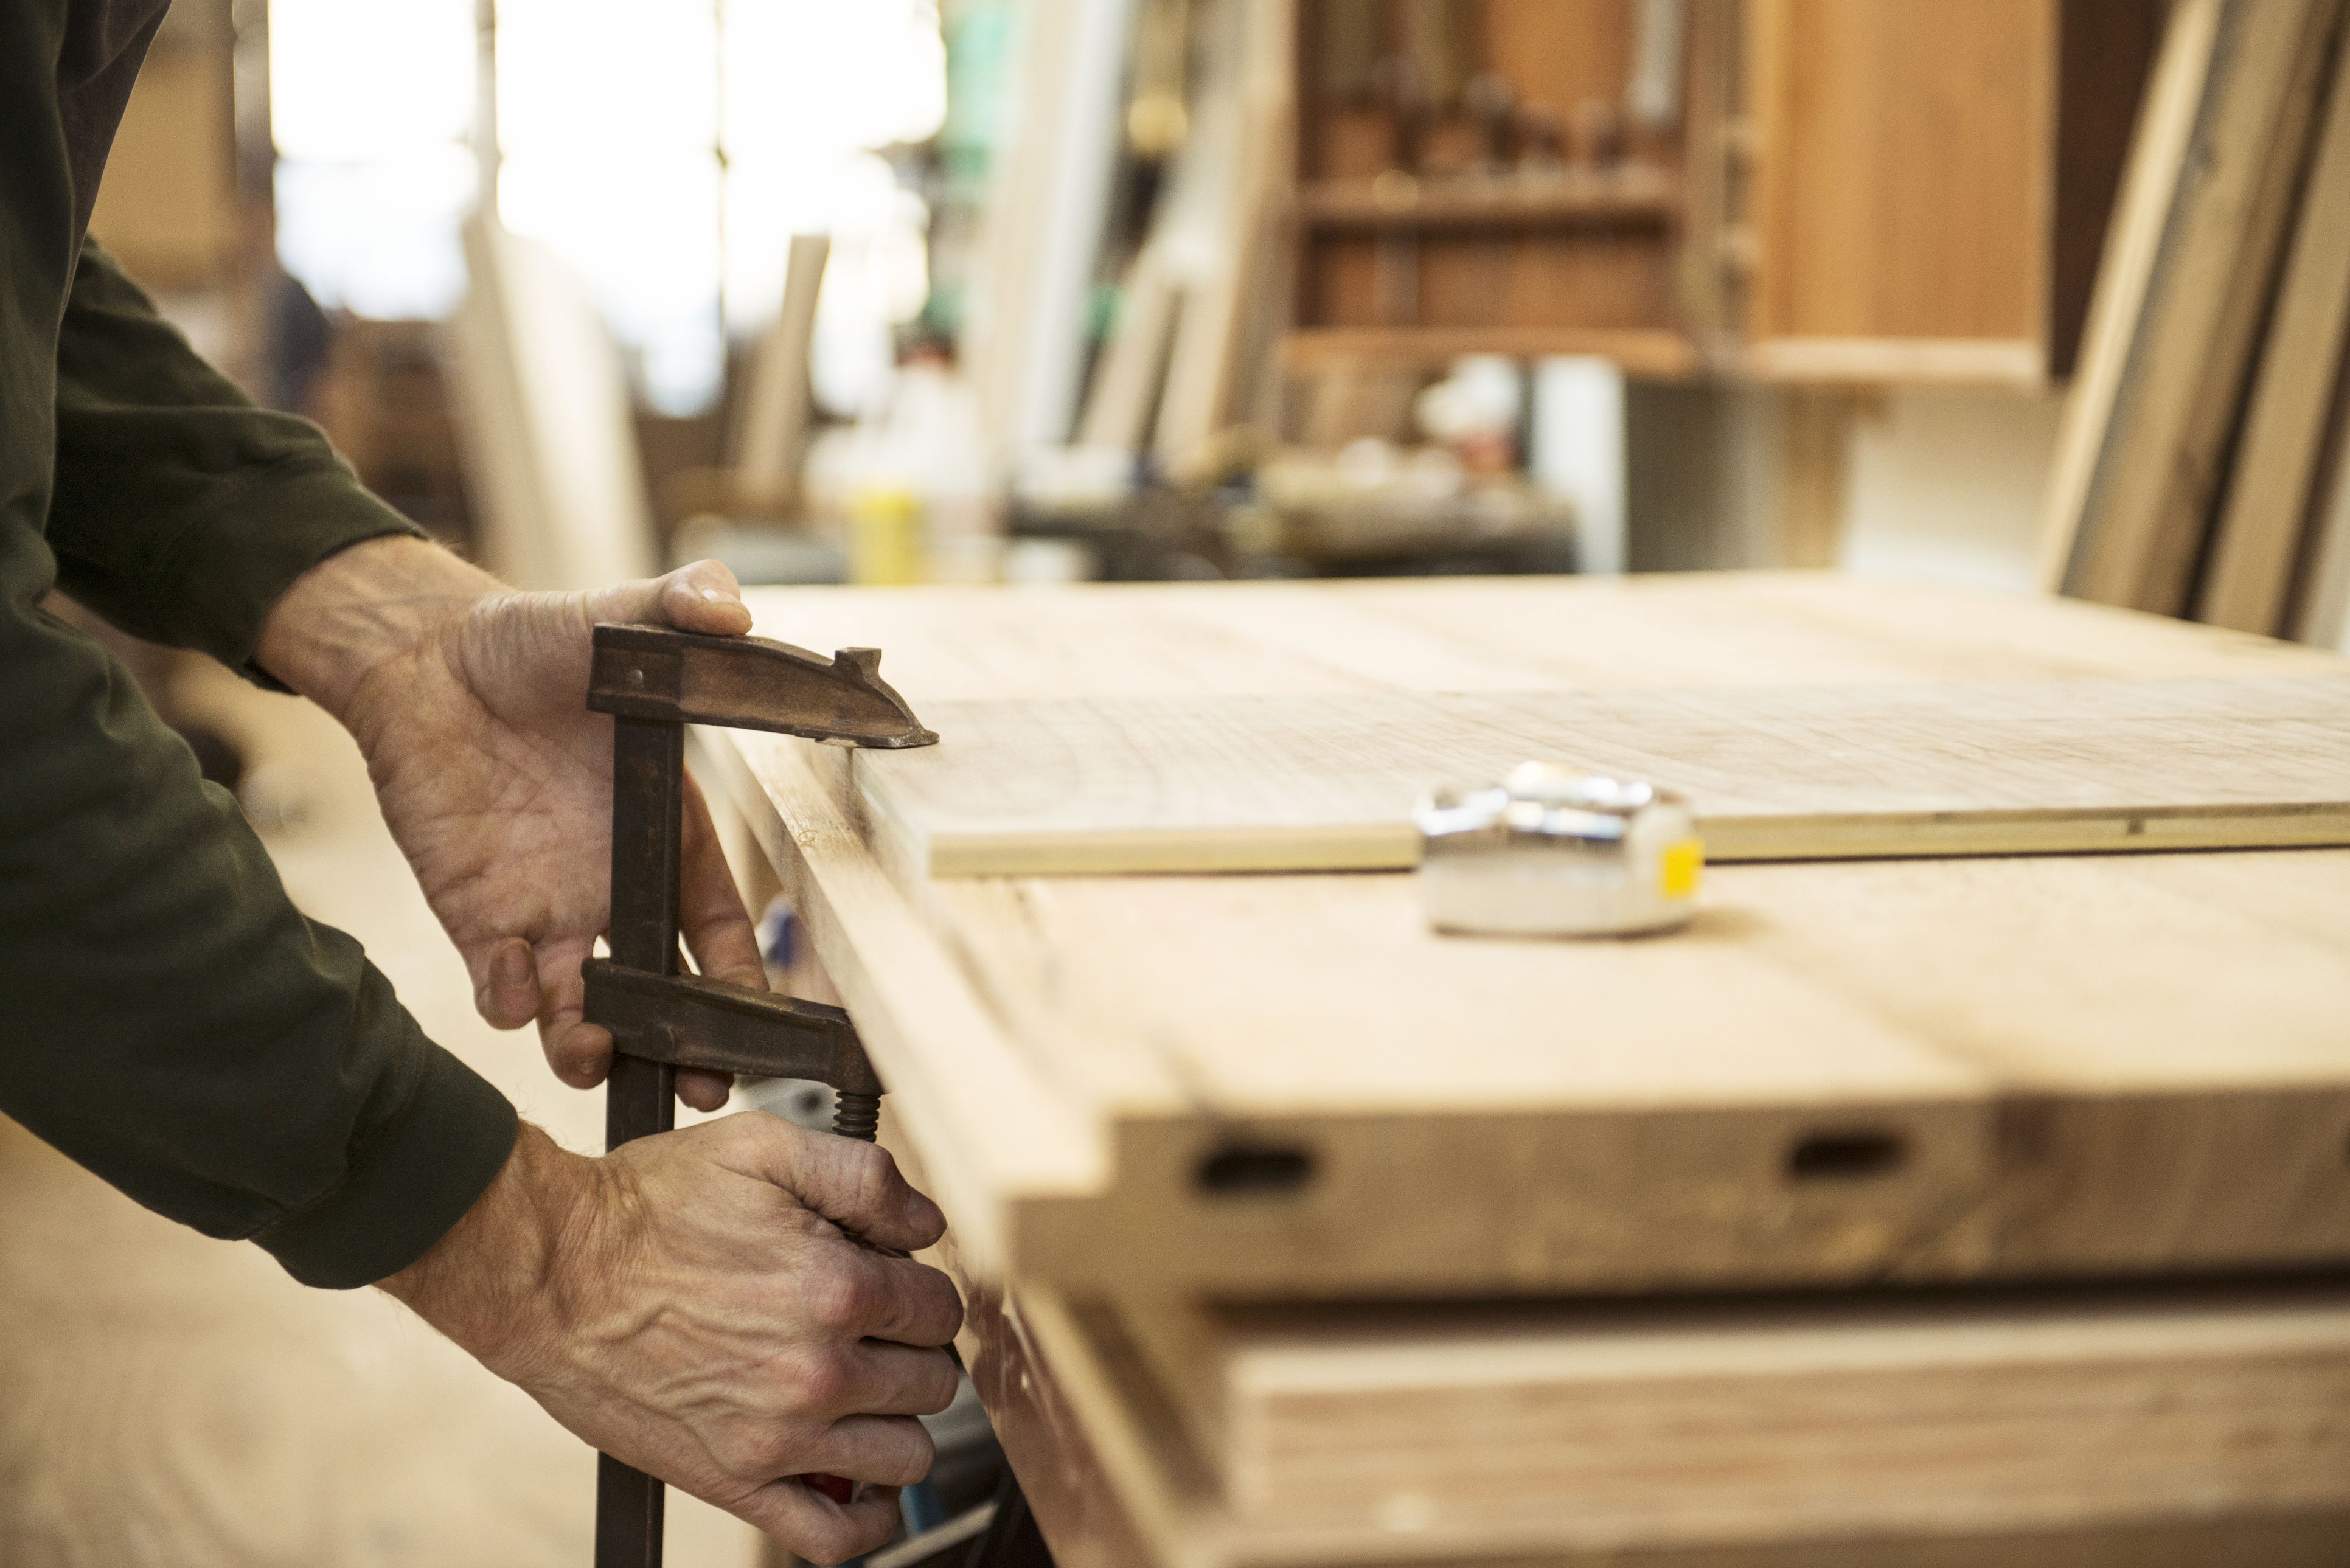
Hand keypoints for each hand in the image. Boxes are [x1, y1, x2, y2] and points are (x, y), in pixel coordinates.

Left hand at [255, 536, 757, 1107]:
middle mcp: (614, 884)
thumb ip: (672, 608)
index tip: (762, 1024)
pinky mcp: (478, 917)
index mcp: (666, 830)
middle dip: (683, 1045)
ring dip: (592, 1043)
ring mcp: (548, 908)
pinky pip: (502, 987)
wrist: (425, 660)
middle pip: (662, 989)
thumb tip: (728, 604)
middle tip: (701, 1086)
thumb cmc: (532, 642)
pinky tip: (514, 996)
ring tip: (592, 1054)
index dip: (740, 976)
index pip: (716, 920)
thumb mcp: (610, 617)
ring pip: (584, 1007)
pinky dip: (510, 1004)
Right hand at [382, 1114, 963, 1562]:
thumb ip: (864, 1177)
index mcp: (836, 1287)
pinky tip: (859, 1481)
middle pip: (931, 1381)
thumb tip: (926, 1220)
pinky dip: (866, 1519)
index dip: (918, 1289)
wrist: (549, 1275)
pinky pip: (834, 1537)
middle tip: (869, 1332)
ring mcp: (779, 1437)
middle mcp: (818, 1370)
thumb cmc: (646, 1210)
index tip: (887, 1283)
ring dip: (895, 1424)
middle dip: (911, 1351)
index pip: (939, 1308)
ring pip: (906, 1455)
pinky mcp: (735, 1481)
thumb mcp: (762, 1149)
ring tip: (860, 1394)